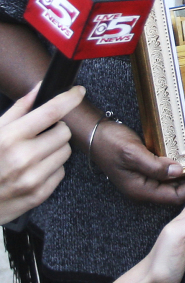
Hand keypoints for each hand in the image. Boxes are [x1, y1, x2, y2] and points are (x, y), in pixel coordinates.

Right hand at [0, 84, 85, 223]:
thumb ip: (19, 109)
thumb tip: (41, 88)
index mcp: (10, 138)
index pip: (51, 112)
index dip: (69, 98)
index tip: (78, 92)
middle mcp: (23, 158)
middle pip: (64, 132)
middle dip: (55, 130)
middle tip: (39, 136)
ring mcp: (32, 179)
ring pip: (66, 152)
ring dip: (54, 150)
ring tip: (33, 155)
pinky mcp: (39, 194)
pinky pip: (61, 172)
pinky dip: (51, 169)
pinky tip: (32, 171)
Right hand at [90, 119, 184, 204]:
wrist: (95, 134)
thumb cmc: (110, 143)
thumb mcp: (132, 153)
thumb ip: (154, 165)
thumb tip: (177, 172)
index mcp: (140, 189)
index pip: (173, 196)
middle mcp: (144, 187)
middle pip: (175, 192)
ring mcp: (145, 179)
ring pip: (172, 183)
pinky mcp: (146, 169)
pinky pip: (167, 173)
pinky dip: (180, 168)